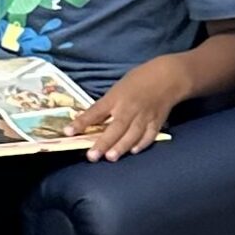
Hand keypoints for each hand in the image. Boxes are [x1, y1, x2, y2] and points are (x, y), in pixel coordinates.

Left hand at [71, 57, 187, 160]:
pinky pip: (149, 135)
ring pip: (132, 134)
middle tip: (92, 156)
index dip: (82, 122)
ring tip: (110, 157)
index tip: (68, 131)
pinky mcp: (157, 121)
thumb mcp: (117, 89)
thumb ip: (105, 106)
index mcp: (116, 97)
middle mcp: (129, 108)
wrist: (166, 77)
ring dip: (121, 146)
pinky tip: (133, 151)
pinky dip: (142, 143)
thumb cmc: (137, 81)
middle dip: (103, 142)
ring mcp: (144, 115)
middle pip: (115, 127)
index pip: (96, 111)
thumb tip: (90, 122)